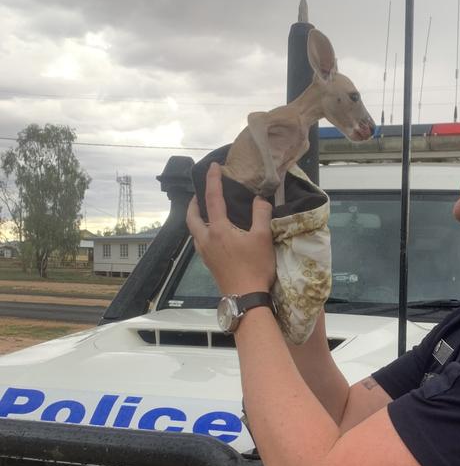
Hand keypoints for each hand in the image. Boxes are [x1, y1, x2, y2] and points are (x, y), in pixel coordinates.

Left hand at [186, 163, 275, 294]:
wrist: (246, 298)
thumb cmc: (255, 268)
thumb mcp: (263, 238)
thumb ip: (261, 214)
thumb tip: (259, 199)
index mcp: (218, 230)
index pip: (212, 198)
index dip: (212, 180)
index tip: (213, 167)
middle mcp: (206, 240)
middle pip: (191, 217)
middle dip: (193, 203)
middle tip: (200, 195)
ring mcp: (206, 254)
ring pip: (193, 232)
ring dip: (196, 219)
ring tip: (206, 214)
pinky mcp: (209, 265)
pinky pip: (200, 243)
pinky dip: (202, 232)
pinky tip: (214, 236)